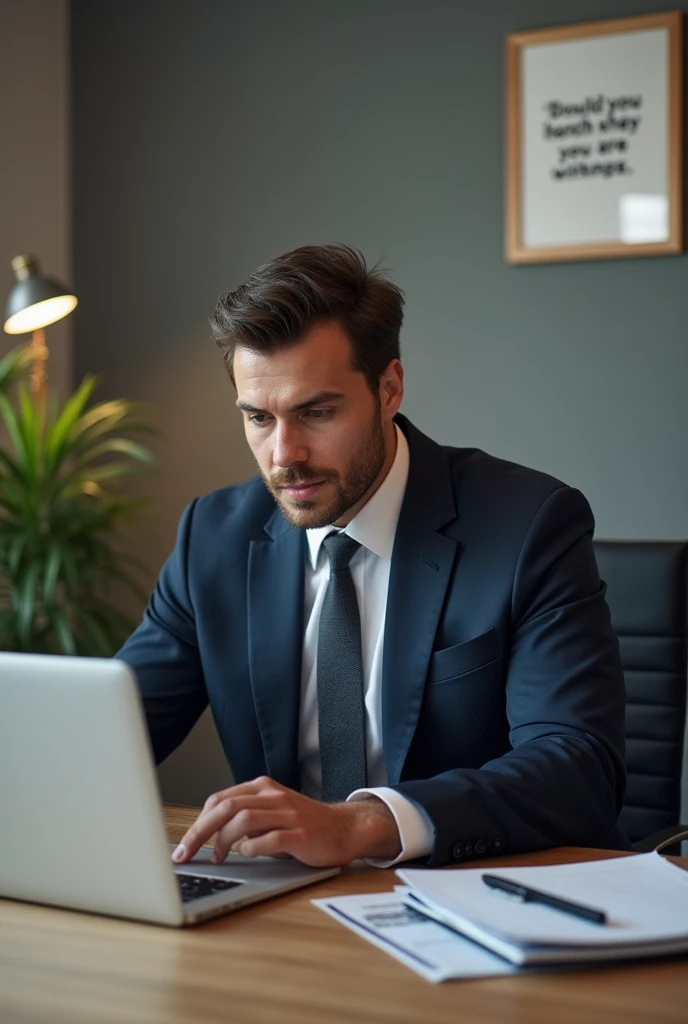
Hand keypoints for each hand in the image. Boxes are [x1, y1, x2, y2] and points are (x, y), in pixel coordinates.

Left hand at [171, 776, 401, 866]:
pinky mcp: (300, 834)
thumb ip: (245, 818)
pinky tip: (247, 855)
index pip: (219, 799)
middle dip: (199, 832)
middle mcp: (273, 796)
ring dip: (223, 841)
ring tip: (218, 858)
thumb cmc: (305, 825)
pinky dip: (251, 849)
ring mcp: (287, 813)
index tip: (184, 845)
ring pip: (242, 819)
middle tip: (184, 854)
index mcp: (262, 788)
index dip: (197, 822)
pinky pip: (268, 839)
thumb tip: (208, 837)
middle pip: (225, 806)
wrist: (345, 828)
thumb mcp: (272, 813)